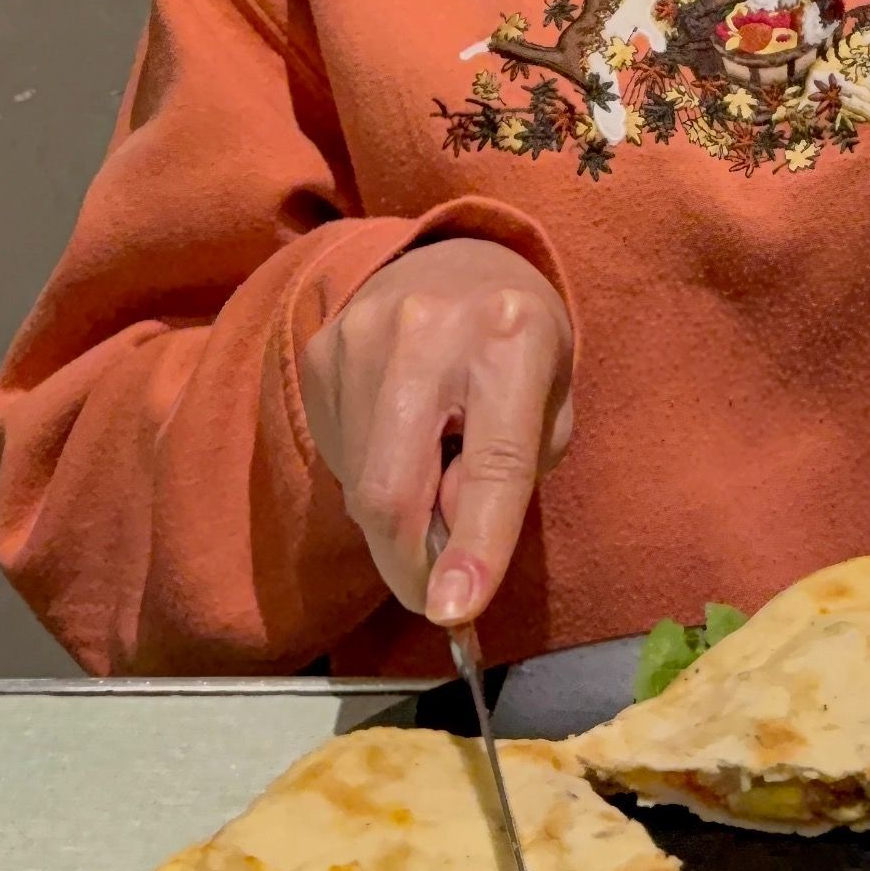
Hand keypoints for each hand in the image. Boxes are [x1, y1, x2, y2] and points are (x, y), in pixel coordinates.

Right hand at [299, 237, 572, 629]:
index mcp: (510, 338)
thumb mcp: (549, 401)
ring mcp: (360, 337)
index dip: (476, 544)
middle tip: (436, 590)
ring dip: (396, 520)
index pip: (494, 463)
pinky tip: (400, 439)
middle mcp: (427, 331)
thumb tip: (448, 551)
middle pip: (394, 490)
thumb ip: (513, 475)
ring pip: (361, 486)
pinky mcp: (319, 352)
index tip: (454, 612)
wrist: (454, 258)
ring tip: (432, 471)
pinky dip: (370, 478)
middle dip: (411, 565)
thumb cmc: (518, 342)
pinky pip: (338, 457)